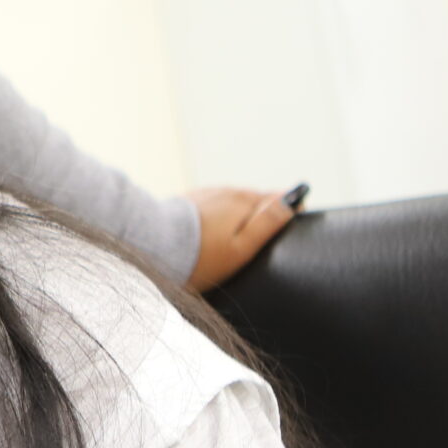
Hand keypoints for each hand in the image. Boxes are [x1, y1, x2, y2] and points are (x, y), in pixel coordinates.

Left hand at [185, 185, 300, 291]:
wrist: (151, 246)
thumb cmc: (199, 256)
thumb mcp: (240, 247)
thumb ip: (267, 223)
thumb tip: (293, 200)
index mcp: (243, 201)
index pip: (278, 198)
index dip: (291, 208)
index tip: (297, 221)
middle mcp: (225, 192)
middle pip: (256, 199)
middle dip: (267, 212)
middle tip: (274, 232)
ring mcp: (205, 195)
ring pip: (233, 201)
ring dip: (243, 213)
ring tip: (246, 234)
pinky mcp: (187, 203)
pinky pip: (213, 206)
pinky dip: (221, 215)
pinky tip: (217, 231)